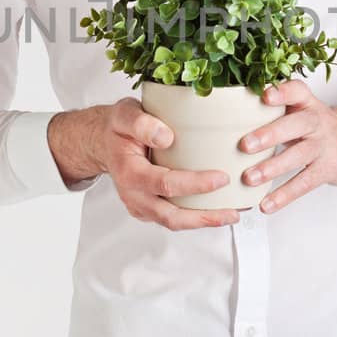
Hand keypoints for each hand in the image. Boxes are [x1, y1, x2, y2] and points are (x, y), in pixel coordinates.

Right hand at [102, 97, 241, 229]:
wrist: (103, 142)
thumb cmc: (118, 128)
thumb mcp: (124, 115)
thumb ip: (142, 123)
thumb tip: (166, 137)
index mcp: (129, 173)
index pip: (165, 184)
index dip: (195, 184)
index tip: (221, 178)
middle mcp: (133, 196)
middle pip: (171, 216)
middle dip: (204, 216)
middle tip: (233, 210)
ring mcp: (140, 206)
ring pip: (174, 222)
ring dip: (204, 222)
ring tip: (232, 215)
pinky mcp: (148, 209)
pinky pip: (173, 218)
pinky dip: (196, 217)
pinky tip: (218, 209)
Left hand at [238, 80, 336, 214]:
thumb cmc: (316, 125)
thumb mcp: (302, 108)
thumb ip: (274, 108)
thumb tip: (231, 116)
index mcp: (307, 104)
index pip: (297, 91)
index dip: (282, 93)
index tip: (265, 96)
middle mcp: (316, 122)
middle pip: (296, 125)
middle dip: (269, 135)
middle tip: (245, 145)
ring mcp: (324, 146)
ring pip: (298, 156)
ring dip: (272, 168)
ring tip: (249, 178)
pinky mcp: (328, 169)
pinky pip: (304, 183)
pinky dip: (284, 195)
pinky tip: (266, 204)